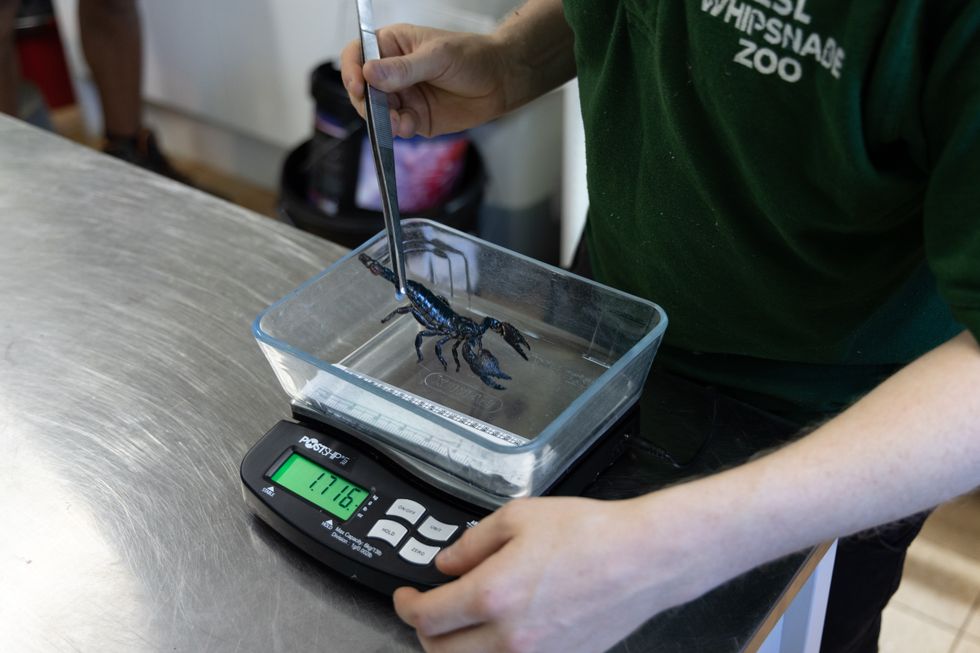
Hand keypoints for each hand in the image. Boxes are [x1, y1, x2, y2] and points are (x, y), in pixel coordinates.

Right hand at [340, 24, 512, 137]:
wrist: (499, 82)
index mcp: (391, 46)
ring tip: (398, 122)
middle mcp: (391, 72)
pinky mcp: (414, 118)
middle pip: (361, 89)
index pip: (358, 54)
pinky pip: (396, 127)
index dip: (351, 69)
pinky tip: (408, 127)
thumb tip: (369, 74)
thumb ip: (404, 69)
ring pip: (376, 112)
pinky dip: (398, 130)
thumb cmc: (471, 57)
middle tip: (380, 111)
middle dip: (367, 102)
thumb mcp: (437, 56)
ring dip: (382, 120)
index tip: (357, 84)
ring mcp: (402, 97)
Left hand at [392, 496, 706, 652]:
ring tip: (459, 624)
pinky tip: (497, 633)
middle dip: (425, 631)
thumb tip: (447, 563)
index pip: (427, 616)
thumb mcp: (519, 517)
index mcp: (493, 594)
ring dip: (454, 649)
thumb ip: (472, 542)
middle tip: (428, 610)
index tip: (405, 597)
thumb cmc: (590, 534)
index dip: (406, 606)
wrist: (642, 558)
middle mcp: (510, 636)